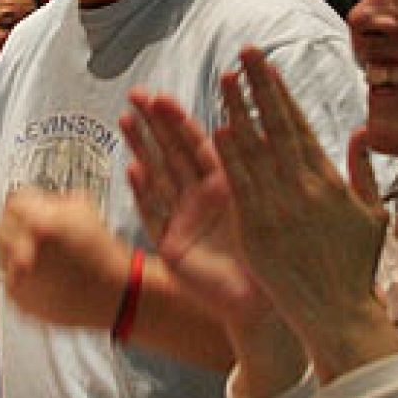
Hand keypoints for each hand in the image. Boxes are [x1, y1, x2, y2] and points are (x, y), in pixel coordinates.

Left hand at [0, 190, 131, 328]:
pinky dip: (21, 272)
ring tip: (41, 252)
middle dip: (19, 222)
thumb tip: (37, 198)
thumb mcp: (83, 207)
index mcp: (39, 224)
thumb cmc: (102, 250)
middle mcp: (23, 251)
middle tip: (35, 227)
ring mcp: (18, 277)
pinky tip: (43, 272)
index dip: (27, 200)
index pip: (14, 200)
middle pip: (3, 224)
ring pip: (3, 251)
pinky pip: (9, 276)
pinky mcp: (19, 299)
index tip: (32, 204)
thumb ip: (54, 198)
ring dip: (17, 247)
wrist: (114, 292)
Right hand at [123, 89, 272, 330]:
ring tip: (125, 119)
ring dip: (142, 148)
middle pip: (172, 152)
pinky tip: (133, 169)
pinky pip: (155, 216)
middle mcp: (200, 198)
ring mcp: (183, 220)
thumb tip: (247, 124)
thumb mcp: (264, 203)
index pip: (197, 143)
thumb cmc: (272, 255)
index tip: (161, 95)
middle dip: (154, 123)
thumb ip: (254, 168)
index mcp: (224, 184)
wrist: (263, 303)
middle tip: (136, 94)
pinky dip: (144, 193)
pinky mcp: (172, 246)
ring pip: (158, 176)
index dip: (179, 119)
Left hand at [215, 49, 397, 380]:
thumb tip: (364, 131)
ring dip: (238, 113)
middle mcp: (303, 189)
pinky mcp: (257, 232)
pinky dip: (230, 158)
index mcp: (329, 181)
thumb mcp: (372, 215)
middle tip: (243, 55)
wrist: (339, 317)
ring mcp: (278, 210)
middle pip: (275, 128)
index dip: (280, 93)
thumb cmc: (357, 267)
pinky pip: (240, 188)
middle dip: (258, 89)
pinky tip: (218, 130)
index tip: (266, 66)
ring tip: (223, 82)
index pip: (299, 126)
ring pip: (253, 151)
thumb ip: (364, 170)